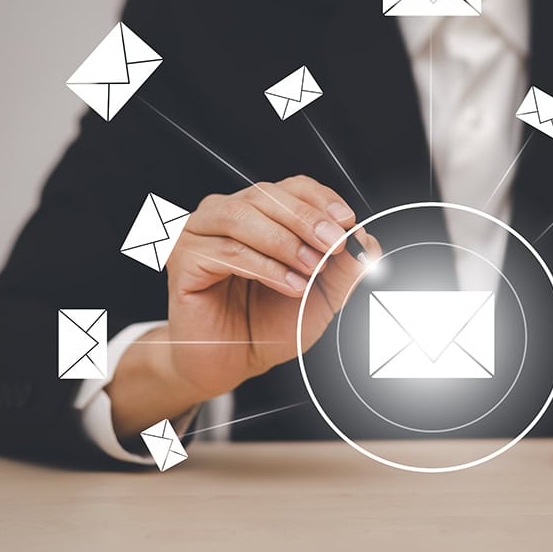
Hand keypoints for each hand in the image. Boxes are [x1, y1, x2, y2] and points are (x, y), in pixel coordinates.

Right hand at [106, 175, 377, 438]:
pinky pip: (226, 251)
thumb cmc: (270, 325)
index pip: (291, 187)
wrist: (234, 364)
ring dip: (285, 241)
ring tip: (312, 270)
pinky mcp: (184, 260)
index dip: (321, 200)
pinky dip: (265, 267)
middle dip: (308, 219)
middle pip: (266, 194)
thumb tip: (368, 241)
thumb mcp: (322, 296)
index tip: (348, 222)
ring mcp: (199, 233)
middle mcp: (226, 213)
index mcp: (259, 212)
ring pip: (242, 216)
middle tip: (336, 244)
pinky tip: (290, 286)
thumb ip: (344, 268)